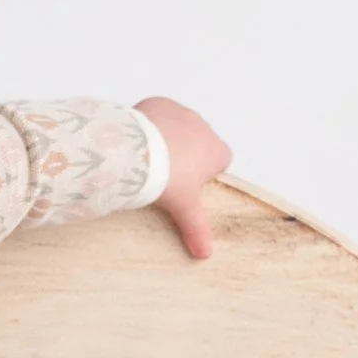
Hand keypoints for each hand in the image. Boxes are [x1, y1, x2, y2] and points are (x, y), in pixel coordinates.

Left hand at [136, 96, 232, 260]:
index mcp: (216, 151)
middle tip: (163, 175)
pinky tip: (137, 140)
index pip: (220, 160)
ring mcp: (182, 112)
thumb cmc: (167, 178)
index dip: (205, 172)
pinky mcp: (159, 103)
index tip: (187, 184)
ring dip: (168, 139)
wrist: (137, 152)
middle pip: (198, 143)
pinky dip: (151, 124)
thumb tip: (205, 254)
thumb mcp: (184, 207)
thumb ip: (197, 229)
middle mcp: (203, 127)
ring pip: (178, 127)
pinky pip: (158, 113)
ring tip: (147, 158)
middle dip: (185, 155)